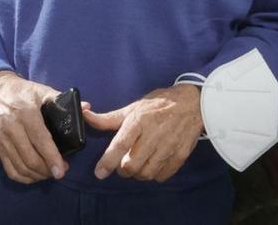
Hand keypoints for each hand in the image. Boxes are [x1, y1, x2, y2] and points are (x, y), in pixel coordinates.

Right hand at [0, 71, 68, 183]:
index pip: (39, 139)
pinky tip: (35, 175)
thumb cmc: (22, 91)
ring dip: (37, 175)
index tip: (62, 170)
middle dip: (47, 170)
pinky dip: (23, 177)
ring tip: (50, 173)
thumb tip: (87, 107)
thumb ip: (62, 99)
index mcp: (26, 113)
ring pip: (20, 167)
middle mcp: (12, 128)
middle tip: (60, 171)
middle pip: (30, 158)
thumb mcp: (41, 90)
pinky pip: (10, 169)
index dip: (51, 157)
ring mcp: (3, 139)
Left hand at [83, 83, 202, 182]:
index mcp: (139, 121)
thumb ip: (109, 118)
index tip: (99, 173)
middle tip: (122, 164)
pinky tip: (152, 165)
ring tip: (137, 165)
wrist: (192, 103)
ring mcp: (169, 146)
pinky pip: (163, 175)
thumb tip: (86, 115)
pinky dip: (154, 175)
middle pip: (132, 165)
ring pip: (146, 173)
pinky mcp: (181, 155)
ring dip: (138, 174)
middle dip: (123, 169)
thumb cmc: (158, 105)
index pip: (120, 144)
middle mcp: (154, 135)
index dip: (108, 161)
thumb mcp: (133, 107)